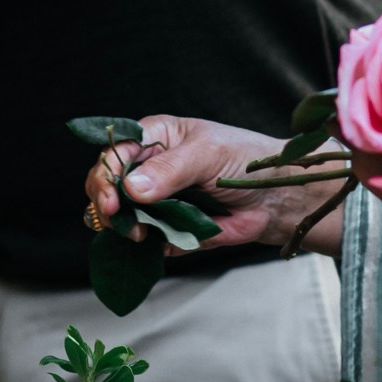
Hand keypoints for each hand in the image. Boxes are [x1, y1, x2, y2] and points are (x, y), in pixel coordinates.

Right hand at [83, 116, 352, 256]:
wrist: (277, 198)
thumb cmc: (245, 160)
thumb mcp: (207, 154)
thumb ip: (170, 169)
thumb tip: (132, 188)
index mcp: (153, 137)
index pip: (113, 153)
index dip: (105, 176)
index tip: (111, 201)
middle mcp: (148, 167)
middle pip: (108, 187)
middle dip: (108, 205)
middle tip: (121, 221)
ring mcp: (156, 200)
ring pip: (121, 217)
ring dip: (127, 228)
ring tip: (143, 234)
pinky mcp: (167, 228)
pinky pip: (147, 240)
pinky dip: (151, 244)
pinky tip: (164, 242)